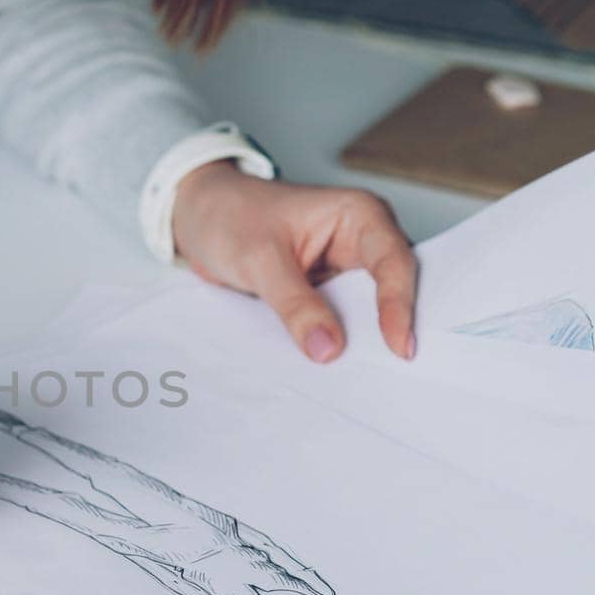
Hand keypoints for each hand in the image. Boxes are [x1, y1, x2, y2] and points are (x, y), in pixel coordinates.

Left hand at [171, 161, 417, 362]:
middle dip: (392, 328)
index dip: (398, 306)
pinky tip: (334, 370)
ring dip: (362, 341)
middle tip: (395, 373)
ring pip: (366, 312)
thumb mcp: (259, 258)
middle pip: (392, 289)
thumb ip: (295, 303)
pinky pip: (339, 322)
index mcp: (358, 215)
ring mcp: (344, 269)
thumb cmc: (228, 215)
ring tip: (367, 379)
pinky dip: (336, 342)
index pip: (393, 262)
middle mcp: (360, 240)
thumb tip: (329, 348)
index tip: (398, 347)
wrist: (196, 216)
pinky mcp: (324, 293)